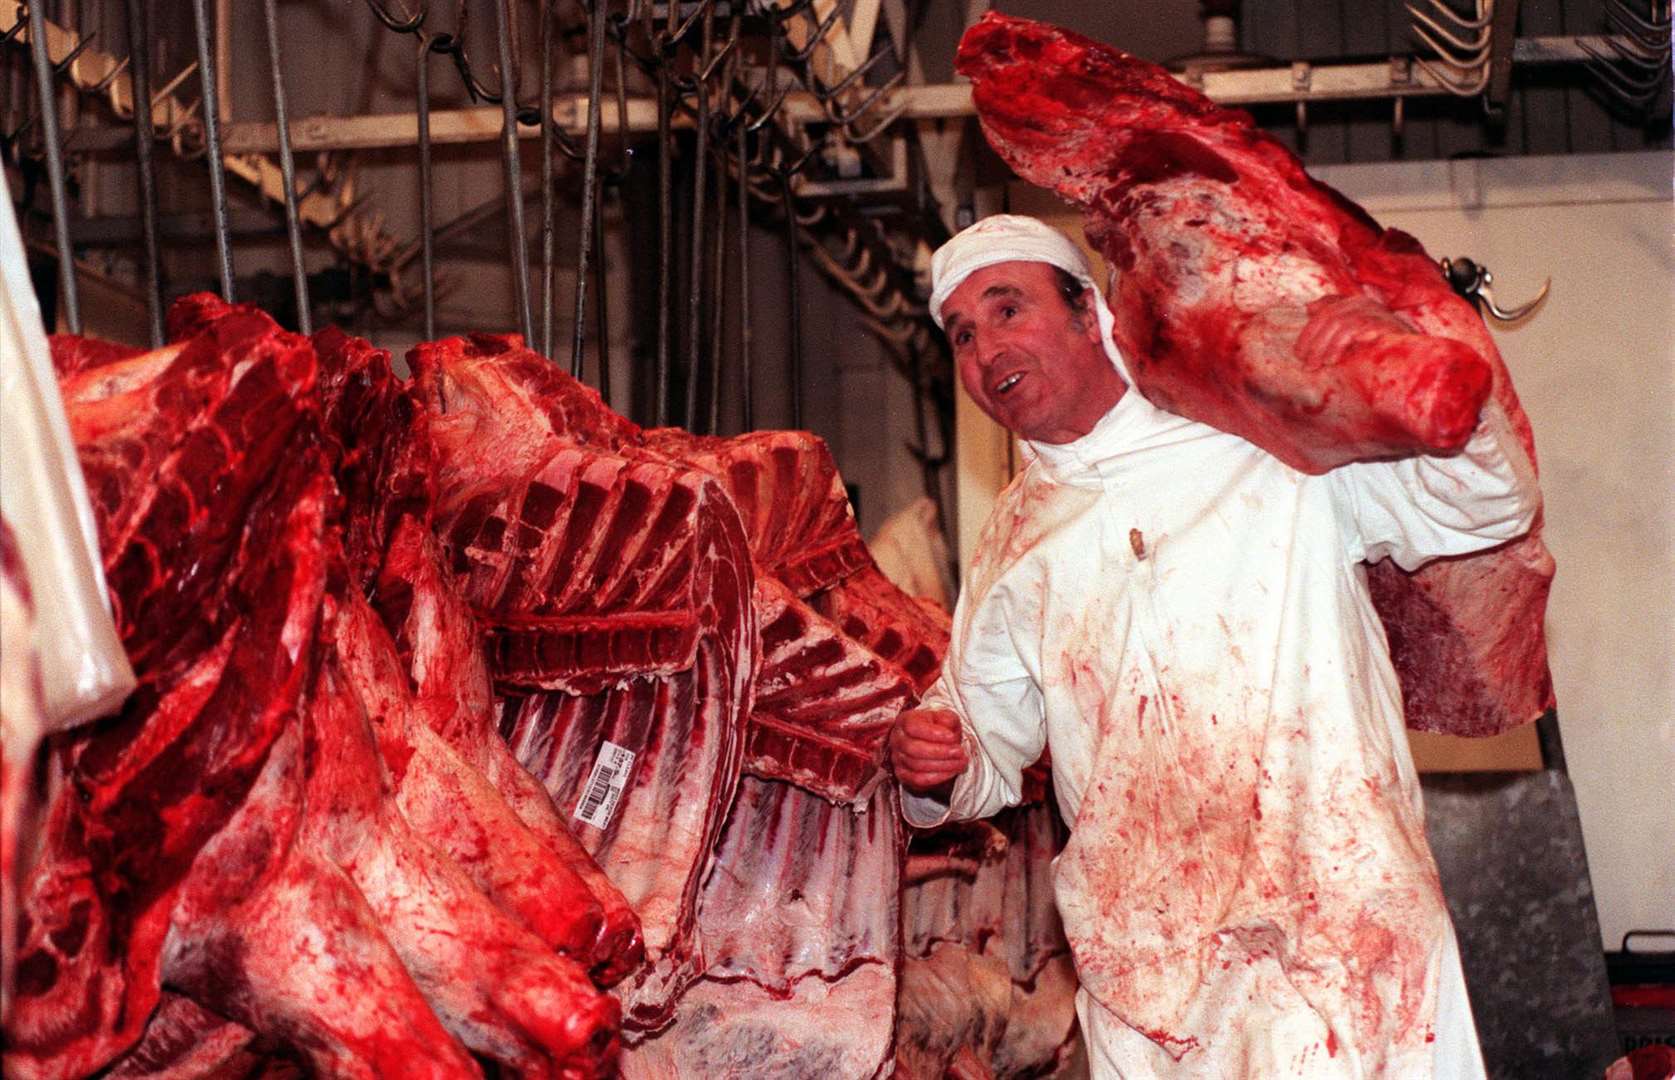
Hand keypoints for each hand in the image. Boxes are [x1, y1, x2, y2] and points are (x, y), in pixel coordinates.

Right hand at [889, 707, 969, 793]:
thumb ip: (947, 719)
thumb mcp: (946, 718)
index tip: (952, 737)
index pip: (912, 727)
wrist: (936, 744)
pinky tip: (952, 772)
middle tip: (960, 752)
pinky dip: (937, 777)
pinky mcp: (903, 775)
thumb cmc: (940, 729)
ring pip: (917, 766)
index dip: (932, 733)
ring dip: (943, 766)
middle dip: (940, 752)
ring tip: (961, 762)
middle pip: (913, 748)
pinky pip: (918, 780)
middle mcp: (897, 740)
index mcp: (904, 721)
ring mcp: (898, 759)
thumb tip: (947, 727)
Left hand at [1296, 294, 1412, 362]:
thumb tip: (1309, 307)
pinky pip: (1353, 329)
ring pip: (1337, 322)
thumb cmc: (1382, 350)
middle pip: (1329, 315)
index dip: (1309, 331)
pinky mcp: (1383, 324)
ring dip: (1322, 346)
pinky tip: (1332, 361)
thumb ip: (1333, 319)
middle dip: (1312, 340)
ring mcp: (1375, 312)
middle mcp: (1366, 304)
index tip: (1298, 352)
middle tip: (1305, 362)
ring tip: (1316, 365)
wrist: (1417, 360)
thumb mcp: (1353, 336)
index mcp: (1357, 303)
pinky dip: (1338, 345)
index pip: (1326, 308)